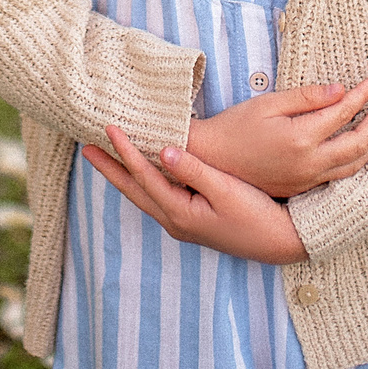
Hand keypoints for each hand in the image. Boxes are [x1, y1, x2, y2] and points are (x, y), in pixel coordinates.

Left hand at [83, 125, 309, 264]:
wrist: (281, 242)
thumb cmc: (257, 216)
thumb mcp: (226, 190)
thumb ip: (194, 170)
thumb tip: (163, 150)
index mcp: (179, 212)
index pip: (144, 176)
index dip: (126, 150)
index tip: (108, 127)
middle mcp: (174, 220)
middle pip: (133, 189)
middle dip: (110, 167)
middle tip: (86, 147)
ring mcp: (182, 222)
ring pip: (143, 194)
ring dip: (123, 174)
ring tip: (105, 156)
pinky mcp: (192, 219)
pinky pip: (157, 195)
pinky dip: (143, 180)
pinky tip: (142, 170)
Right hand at [183, 78, 367, 197]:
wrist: (212, 160)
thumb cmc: (236, 126)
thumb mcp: (269, 103)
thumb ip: (307, 97)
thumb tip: (341, 90)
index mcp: (300, 138)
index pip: (343, 112)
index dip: (362, 95)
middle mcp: (308, 163)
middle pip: (360, 143)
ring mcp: (307, 179)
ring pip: (355, 165)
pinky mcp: (303, 188)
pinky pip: (341, 177)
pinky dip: (358, 160)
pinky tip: (362, 147)